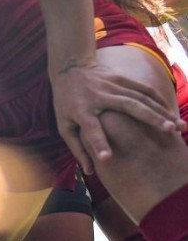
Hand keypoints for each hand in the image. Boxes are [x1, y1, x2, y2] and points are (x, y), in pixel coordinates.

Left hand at [51, 61, 184, 173]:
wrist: (69, 69)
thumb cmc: (66, 103)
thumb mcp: (64, 125)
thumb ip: (77, 148)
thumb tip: (89, 172)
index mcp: (81, 110)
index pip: (90, 129)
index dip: (98, 143)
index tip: (107, 158)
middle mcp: (98, 96)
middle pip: (127, 106)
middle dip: (150, 118)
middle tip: (170, 131)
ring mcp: (111, 85)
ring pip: (141, 97)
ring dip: (162, 111)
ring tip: (180, 127)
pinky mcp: (121, 78)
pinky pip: (144, 89)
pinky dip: (159, 100)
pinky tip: (172, 112)